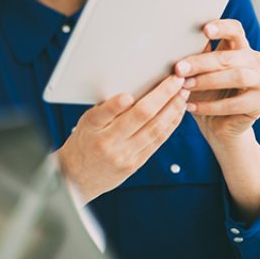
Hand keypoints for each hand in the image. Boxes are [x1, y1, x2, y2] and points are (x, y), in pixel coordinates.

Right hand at [55, 75, 188, 202]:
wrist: (77, 177)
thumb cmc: (83, 143)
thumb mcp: (85, 123)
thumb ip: (106, 109)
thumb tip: (132, 90)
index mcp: (91, 128)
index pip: (104, 113)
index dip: (116, 104)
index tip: (129, 93)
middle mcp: (108, 142)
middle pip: (140, 117)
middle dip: (162, 96)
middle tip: (176, 81)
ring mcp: (124, 155)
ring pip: (155, 129)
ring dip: (173, 109)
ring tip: (182, 94)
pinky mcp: (135, 164)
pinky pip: (158, 141)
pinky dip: (171, 124)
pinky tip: (178, 112)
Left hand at [174, 19, 259, 147]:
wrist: (218, 124)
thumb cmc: (205, 93)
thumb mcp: (197, 74)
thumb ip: (193, 59)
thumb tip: (171, 46)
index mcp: (239, 48)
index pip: (235, 30)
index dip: (222, 27)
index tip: (205, 30)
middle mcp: (254, 61)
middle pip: (230, 56)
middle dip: (202, 62)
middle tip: (179, 69)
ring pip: (237, 76)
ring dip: (208, 81)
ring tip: (185, 87)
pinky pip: (236, 103)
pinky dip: (210, 106)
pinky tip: (191, 107)